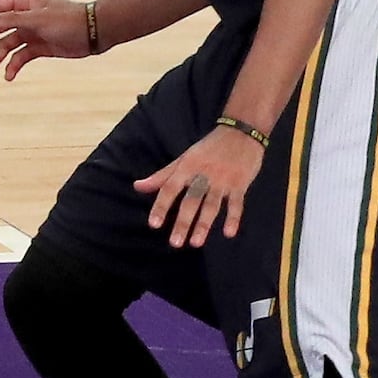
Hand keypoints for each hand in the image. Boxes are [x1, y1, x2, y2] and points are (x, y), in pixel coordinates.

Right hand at [0, 0, 93, 77]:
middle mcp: (23, 16)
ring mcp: (31, 32)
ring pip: (5, 45)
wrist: (96, 33)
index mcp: (22, 3)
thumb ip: (11, 20)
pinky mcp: (39, 46)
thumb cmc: (69, 20)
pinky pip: (20, 56)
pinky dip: (13, 66)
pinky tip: (8, 76)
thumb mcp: (38, 19)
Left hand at [135, 121, 262, 246]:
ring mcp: (222, 181)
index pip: (170, 189)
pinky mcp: (240, 185)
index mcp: (186, 167)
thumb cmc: (208, 148)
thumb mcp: (183, 158)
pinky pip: (237, 204)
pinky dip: (233, 219)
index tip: (154, 225)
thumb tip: (137, 187)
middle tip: (175, 243)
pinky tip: (228, 233)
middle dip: (182, 222)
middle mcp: (203, 175)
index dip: (161, 206)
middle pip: (191, 201)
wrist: (240, 134)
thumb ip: (162, 176)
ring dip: (204, 225)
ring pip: (212, 205)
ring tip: (195, 243)